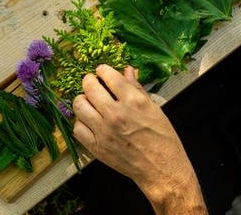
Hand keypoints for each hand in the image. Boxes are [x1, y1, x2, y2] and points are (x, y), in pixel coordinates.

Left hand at [73, 64, 206, 214]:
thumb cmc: (162, 140)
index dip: (103, 70)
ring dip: (82, 100)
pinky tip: (88, 121)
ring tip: (89, 101)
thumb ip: (137, 88)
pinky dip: (81, 122)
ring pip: (79, 105)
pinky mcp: (97, 147)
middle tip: (92, 83)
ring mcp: (104, 131)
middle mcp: (116, 114)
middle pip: (89, 87)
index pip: (108, 75)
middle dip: (89, 81)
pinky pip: (78, 128)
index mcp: (133, 101)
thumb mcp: (154, 108)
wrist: (161, 169)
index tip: (102, 71)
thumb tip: (127, 71)